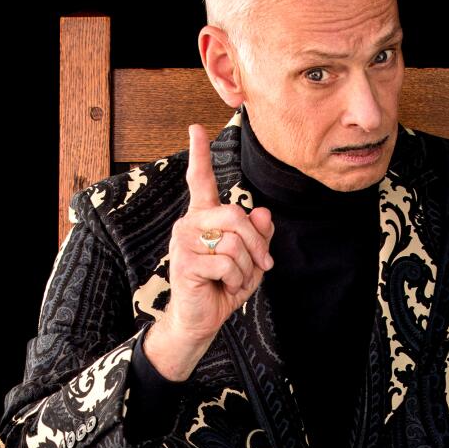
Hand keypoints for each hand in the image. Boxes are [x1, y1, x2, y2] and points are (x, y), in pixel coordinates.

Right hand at [143, 125, 274, 381]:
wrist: (201, 319)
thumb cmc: (223, 286)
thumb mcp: (250, 260)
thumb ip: (259, 235)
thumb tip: (264, 214)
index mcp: (203, 217)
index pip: (200, 180)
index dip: (200, 154)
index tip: (196, 128)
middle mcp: (190, 222)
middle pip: (236, 214)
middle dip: (257, 243)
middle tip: (263, 265)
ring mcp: (183, 241)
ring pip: (234, 241)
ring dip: (246, 268)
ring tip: (234, 281)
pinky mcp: (184, 261)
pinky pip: (226, 262)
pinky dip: (236, 280)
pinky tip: (225, 288)